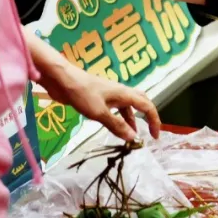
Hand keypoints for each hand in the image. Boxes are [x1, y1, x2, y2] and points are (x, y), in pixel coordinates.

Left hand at [40, 63, 160, 140]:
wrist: (62, 79)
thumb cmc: (82, 93)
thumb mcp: (99, 112)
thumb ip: (116, 125)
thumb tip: (133, 137)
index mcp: (125, 94)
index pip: (147, 107)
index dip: (154, 121)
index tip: (155, 136)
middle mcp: (122, 93)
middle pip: (142, 102)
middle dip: (148, 117)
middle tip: (148, 132)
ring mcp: (111, 94)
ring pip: (129, 106)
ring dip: (132, 119)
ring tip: (131, 135)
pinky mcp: (100, 97)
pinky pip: (117, 108)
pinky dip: (120, 117)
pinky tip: (114, 125)